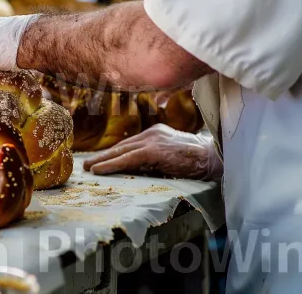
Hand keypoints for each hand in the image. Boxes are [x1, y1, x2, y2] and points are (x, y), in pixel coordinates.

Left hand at [83, 124, 221, 180]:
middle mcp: (152, 133)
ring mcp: (152, 140)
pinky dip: (111, 164)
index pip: (130, 144)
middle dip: (103, 155)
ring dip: (102, 161)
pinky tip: (99, 170)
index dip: (113, 152)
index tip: (100, 159)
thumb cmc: (197, 160)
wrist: (214, 158)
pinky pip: (127, 159)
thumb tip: (138, 168)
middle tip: (87, 164)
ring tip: (89, 168)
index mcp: (155, 133)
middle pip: (122, 146)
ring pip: (121, 151)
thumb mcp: (172, 154)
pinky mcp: (154, 150)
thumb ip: (156, 157)